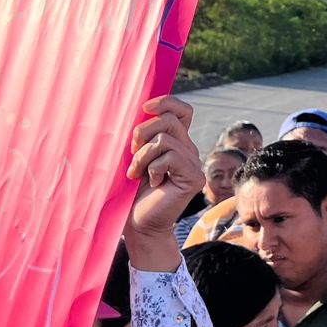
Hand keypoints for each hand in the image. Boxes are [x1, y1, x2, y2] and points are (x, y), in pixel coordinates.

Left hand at [125, 97, 203, 239]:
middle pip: (170, 120)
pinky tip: (152, 183)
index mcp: (177, 142)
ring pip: (165, 139)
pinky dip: (153, 168)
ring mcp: (194, 164)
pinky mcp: (193, 178)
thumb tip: (141, 110)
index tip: (144, 108)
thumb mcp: (137, 157)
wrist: (140, 225)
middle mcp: (189, 150)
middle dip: (143, 131)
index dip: (166, 102)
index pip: (183, 110)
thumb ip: (144, 136)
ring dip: (142, 156)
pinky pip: (170, 157)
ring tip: (136, 173)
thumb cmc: (133, 193)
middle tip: (132, 153)